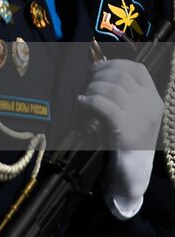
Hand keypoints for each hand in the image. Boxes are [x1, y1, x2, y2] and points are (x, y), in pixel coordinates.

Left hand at [79, 58, 162, 218]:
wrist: (132, 172)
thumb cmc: (126, 140)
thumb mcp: (132, 113)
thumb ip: (122, 93)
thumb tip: (98, 67)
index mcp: (154, 99)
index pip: (138, 69)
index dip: (114, 63)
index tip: (97, 69)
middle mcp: (150, 105)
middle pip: (121, 75)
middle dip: (98, 76)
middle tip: (87, 85)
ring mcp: (139, 116)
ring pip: (110, 88)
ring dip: (91, 88)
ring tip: (85, 97)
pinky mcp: (125, 128)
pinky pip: (102, 103)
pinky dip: (88, 100)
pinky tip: (81, 104)